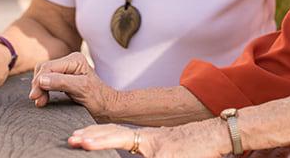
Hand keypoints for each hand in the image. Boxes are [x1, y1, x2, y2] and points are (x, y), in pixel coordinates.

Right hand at [29, 52, 116, 118]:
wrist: (106, 106)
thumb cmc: (98, 98)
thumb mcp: (81, 89)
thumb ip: (61, 82)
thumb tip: (41, 80)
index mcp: (74, 59)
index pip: (49, 67)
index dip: (39, 81)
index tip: (35, 96)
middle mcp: (69, 61)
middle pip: (44, 69)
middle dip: (38, 84)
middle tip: (37, 100)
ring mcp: (66, 69)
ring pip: (44, 74)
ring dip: (39, 88)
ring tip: (40, 101)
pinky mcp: (63, 78)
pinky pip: (47, 80)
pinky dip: (43, 89)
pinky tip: (43, 98)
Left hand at [68, 120, 229, 156]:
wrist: (217, 135)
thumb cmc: (192, 146)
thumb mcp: (165, 149)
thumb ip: (146, 150)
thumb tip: (131, 149)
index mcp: (147, 139)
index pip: (116, 135)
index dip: (96, 135)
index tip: (77, 137)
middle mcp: (150, 141)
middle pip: (116, 135)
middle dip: (93, 137)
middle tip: (72, 138)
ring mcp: (160, 149)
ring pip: (128, 146)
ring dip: (104, 141)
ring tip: (85, 142)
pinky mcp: (169, 157)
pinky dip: (147, 157)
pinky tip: (144, 155)